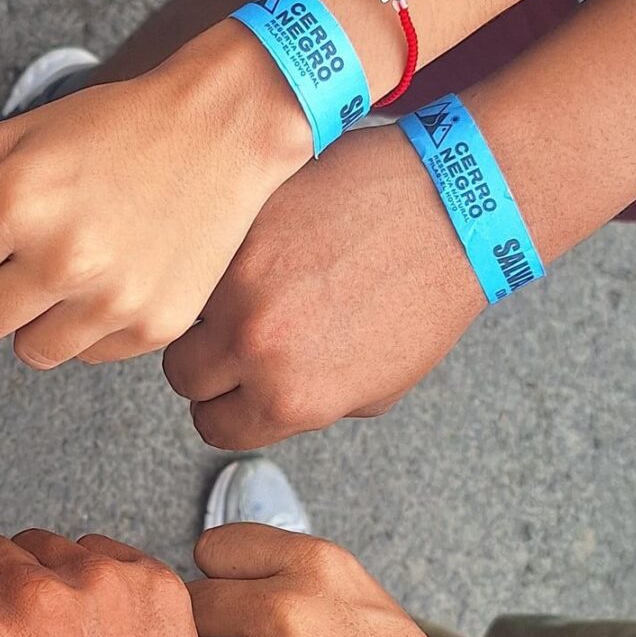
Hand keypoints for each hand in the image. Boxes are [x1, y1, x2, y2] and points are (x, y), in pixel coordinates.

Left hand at [0, 27, 309, 366]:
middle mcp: (61, 257)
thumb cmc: (112, 126)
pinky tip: (115, 271)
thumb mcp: (11, 141)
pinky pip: (85, 355)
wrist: (220, 128)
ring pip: (28, 350)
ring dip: (36, 315)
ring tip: (73, 261)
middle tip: (32, 246)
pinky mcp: (151, 327)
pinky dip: (89, 324)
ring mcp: (110, 299)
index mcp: (14, 203)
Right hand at [164, 123, 484, 444]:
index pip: (214, 426)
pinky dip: (220, 250)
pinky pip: (204, 251)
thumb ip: (308, 405)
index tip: (240, 384)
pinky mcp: (240, 221)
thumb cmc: (426, 298)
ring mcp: (240, 279)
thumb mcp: (378, 388)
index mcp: (290, 398)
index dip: (228, 405)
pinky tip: (261, 242)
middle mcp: (255, 344)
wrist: (452, 210)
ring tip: (252, 284)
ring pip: (183, 309)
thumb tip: (263, 401)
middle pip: (183, 373)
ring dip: (207, 303)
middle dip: (210, 359)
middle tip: (244, 331)